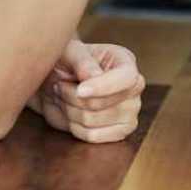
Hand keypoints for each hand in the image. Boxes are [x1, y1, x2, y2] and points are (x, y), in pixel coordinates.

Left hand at [28, 40, 145, 143]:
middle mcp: (133, 88)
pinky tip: (71, 115)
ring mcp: (130, 112)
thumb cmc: (66, 62)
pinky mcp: (120, 131)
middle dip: (72, 98)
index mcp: (126, 62)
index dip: (103, 87)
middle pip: (102, 104)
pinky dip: (75, 128)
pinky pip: (93, 137)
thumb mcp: (70, 52)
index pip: (126, 79)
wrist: (57, 83)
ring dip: (70, 111)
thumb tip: (94, 76)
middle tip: (60, 86)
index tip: (80, 90)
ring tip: (64, 98)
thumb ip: (83, 61)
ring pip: (93, 121)